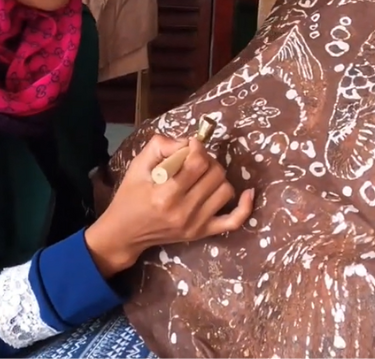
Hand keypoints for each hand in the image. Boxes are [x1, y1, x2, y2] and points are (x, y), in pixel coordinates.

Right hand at [85, 134, 253, 277]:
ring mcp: (196, 224)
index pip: (197, 164)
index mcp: (165, 194)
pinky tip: (248, 192)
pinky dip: (244, 206)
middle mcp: (183, 211)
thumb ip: (161, 146)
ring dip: (218, 176)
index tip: (191, 144)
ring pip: (225, 190)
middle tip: (194, 159)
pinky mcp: (203, 233)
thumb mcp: (137, 165)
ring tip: (203, 174)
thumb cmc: (129, 196)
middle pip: (214, 174)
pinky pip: (234, 220)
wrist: (125, 232)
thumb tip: (187, 142)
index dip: (197, 147)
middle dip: (207, 159)